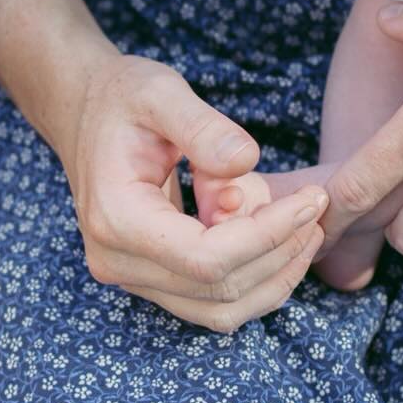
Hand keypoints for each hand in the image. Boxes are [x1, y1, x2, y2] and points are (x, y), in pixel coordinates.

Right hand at [55, 52, 327, 331]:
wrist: (84, 111)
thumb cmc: (120, 98)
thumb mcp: (160, 92)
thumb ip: (203, 127)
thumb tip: (247, 164)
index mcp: (115, 218)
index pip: (207, 257)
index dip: (268, 236)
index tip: (311, 200)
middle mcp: (116, 261)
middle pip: (219, 290)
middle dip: (281, 253)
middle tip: (317, 208)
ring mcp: (130, 277)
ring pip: (221, 310)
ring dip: (274, 276)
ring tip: (306, 226)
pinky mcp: (149, 279)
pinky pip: (212, 303)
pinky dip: (255, 280)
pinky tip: (279, 240)